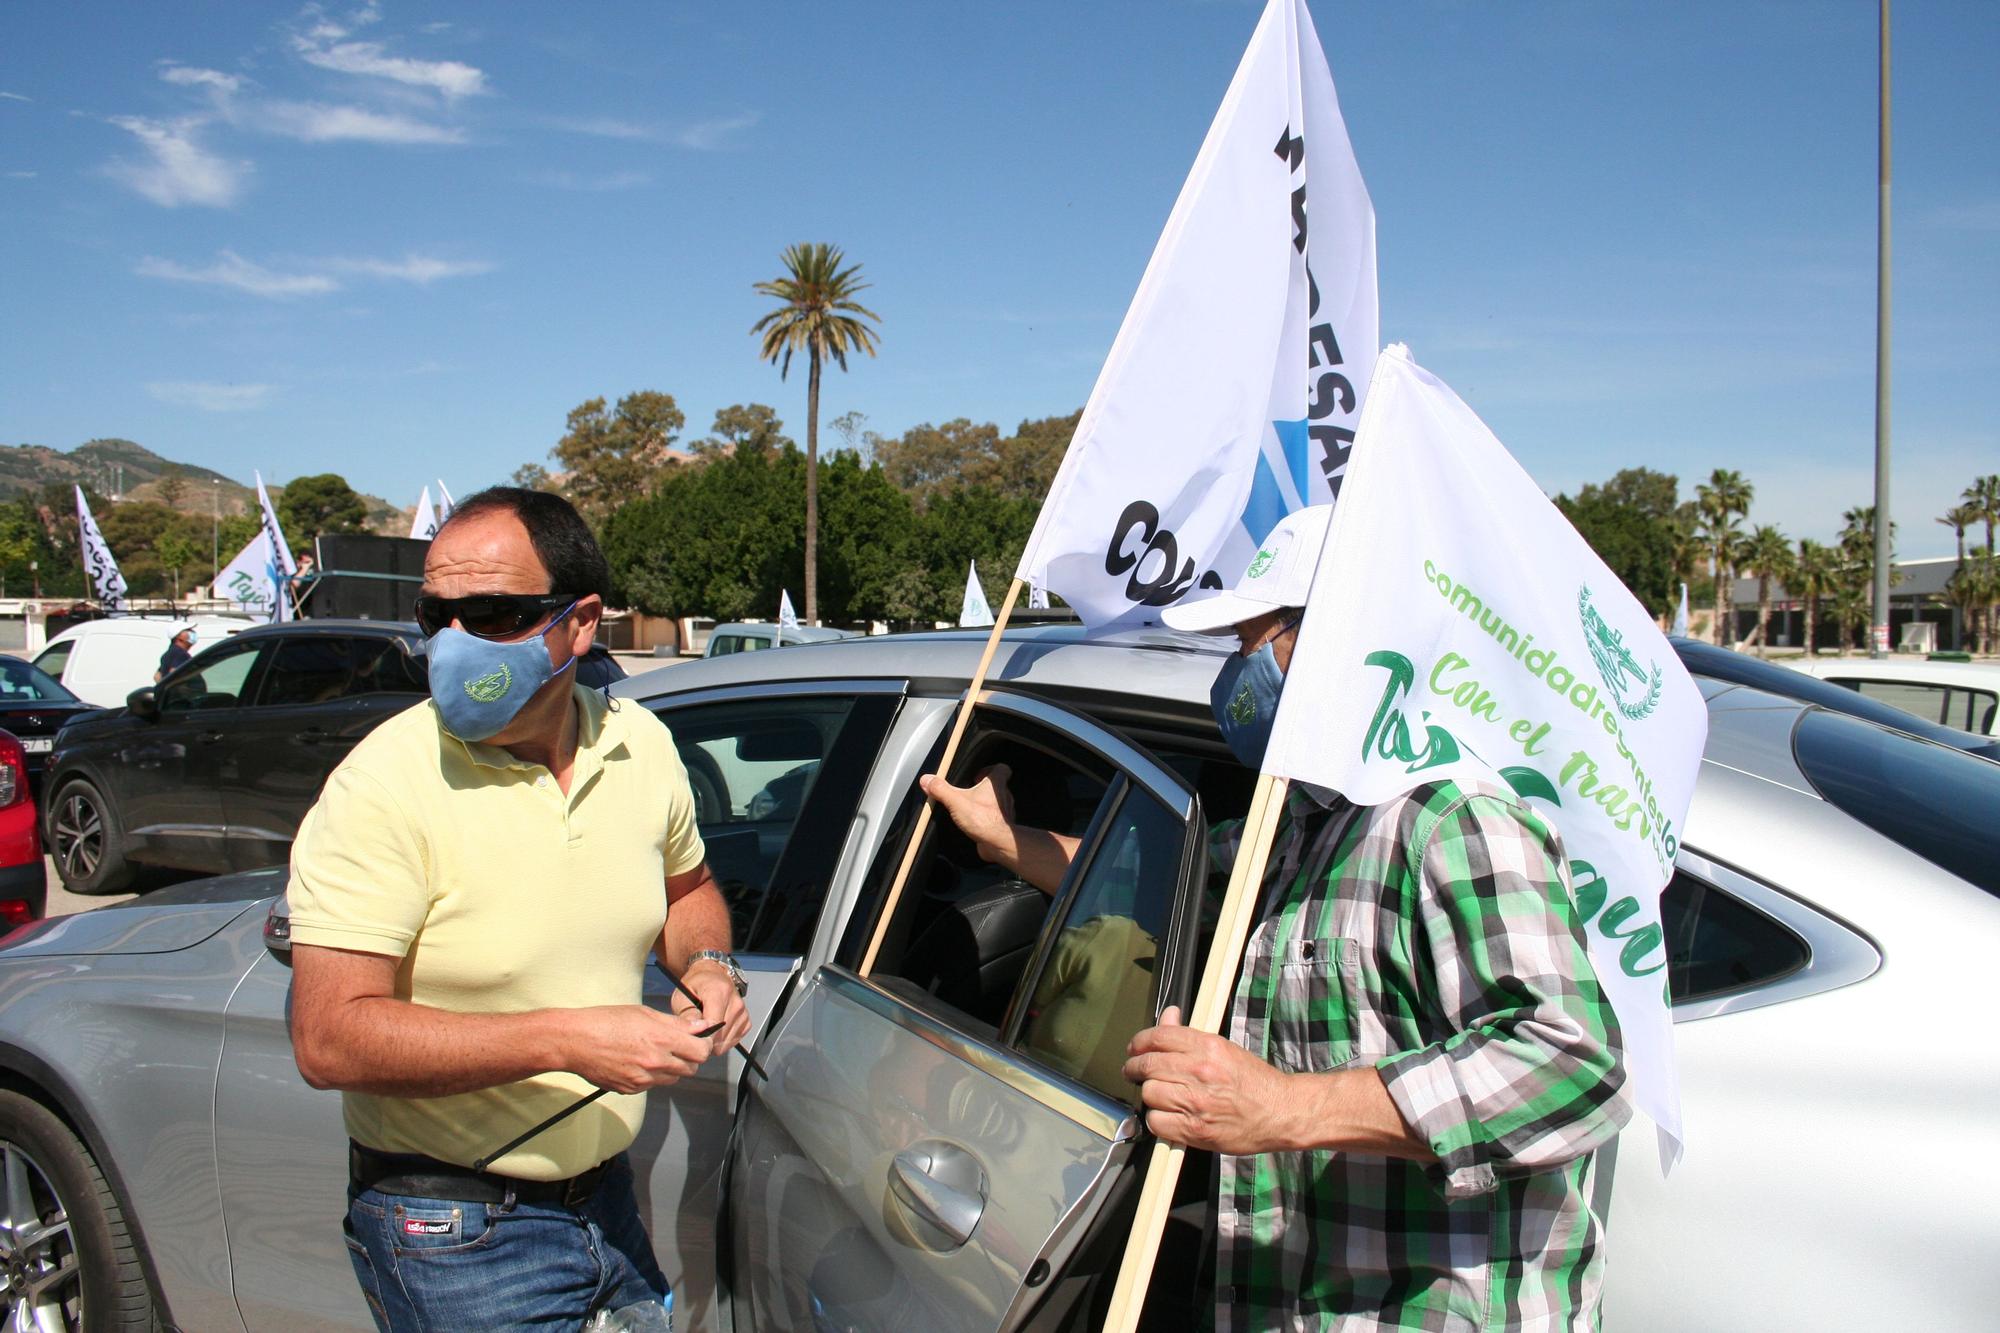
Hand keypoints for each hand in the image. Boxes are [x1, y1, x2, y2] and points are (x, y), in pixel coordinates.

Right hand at [564, 1005, 714, 1093]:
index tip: (698, 1040)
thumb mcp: (644, 1013)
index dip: (702, 1045)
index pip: (701, 1051)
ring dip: (671, 1068)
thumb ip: (675, 1023)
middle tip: (677, 1046)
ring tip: (653, 1053)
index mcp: (661, 1039)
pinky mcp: (631, 1089)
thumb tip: (700, 1026)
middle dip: (688, 1058)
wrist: (575, 1041)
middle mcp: (655, 1062)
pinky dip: (650, 1076)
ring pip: (672, 1079)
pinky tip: (636, 1062)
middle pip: (691, 1068)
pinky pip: (651, 1085)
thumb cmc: (606, 1021)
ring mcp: (643, 1079)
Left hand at [676, 961, 751, 1053]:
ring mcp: (743, 1012)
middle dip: (706, 1040)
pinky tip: (715, 1030)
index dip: (701, 1036)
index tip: (693, 1037)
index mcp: (719, 992)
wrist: (711, 976)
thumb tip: (693, 1032)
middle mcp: (736, 1002)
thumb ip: (687, 1014)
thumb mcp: (682, 996)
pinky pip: (733, 1040)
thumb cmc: (696, 986)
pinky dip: (723, 1040)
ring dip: (715, 1041)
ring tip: (706, 1028)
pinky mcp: (746, 1021)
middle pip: (721, 1036)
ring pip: (727, 1041)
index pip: (714, 1025)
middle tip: (696, 1031)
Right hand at [919, 764, 1017, 864]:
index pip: (1002, 769)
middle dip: (983, 788)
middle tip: (968, 791)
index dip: (990, 769)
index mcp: (996, 784)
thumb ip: (941, 789)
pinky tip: (974, 823)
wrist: (998, 843)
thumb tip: (926, 779)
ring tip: (969, 808)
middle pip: (997, 786)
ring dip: (984, 804)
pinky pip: (994, 818)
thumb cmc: (982, 819)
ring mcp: (1005, 811)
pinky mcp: (1002, 826)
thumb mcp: (956, 801)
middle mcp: (1004, 795)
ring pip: (996, 802)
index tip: (976, 775)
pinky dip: (985, 819)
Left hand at [1121, 1006, 1295, 1154]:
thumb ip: (1190, 1035)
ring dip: (1149, 1094)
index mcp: (1207, 1047)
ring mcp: (1195, 1102)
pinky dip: (1157, 1120)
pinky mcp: (1195, 1130)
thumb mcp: (1225, 1048)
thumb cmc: (1255, 1082)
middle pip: (1147, 1065)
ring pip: (1149, 1093)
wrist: (1280, 1112)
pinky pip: (1157, 1122)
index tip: (1134, 1048)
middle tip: (1133, 1071)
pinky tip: (1167, 1116)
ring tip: (1158, 1095)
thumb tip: (1168, 1016)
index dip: (1139, 1042)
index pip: (1158, 1037)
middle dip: (1134, 1068)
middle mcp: (1199, 1072)